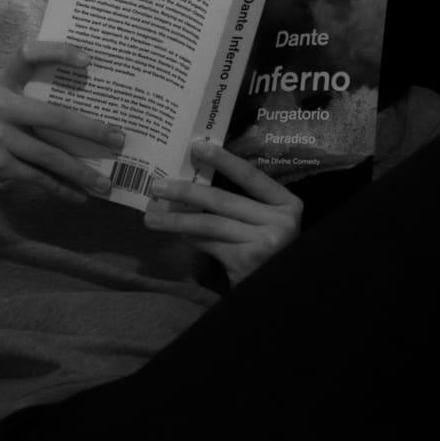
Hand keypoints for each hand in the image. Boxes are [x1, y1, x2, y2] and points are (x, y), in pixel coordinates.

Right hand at [0, 40, 124, 202]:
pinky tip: (81, 196)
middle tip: (119, 139)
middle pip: (54, 117)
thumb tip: (87, 101)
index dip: (58, 52)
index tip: (89, 59)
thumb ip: (30, 91)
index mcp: (2, 80)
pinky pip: (38, 177)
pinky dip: (62, 188)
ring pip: (50, 156)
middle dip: (92, 130)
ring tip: (107, 183)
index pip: (29, 54)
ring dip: (82, 172)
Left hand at [145, 141, 303, 287]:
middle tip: (158, 186)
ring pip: (211, 224)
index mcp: (288, 204)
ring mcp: (266, 242)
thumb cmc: (270, 255)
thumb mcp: (266, 225)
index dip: (223, 160)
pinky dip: (193, 240)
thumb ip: (243, 207)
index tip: (197, 147)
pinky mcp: (248, 261)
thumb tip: (195, 188)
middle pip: (224, 200)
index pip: (251, 176)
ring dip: (178, 220)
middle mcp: (282, 221)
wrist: (278, 293)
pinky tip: (181, 237)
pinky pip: (211, 244)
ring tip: (152, 218)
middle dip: (186, 192)